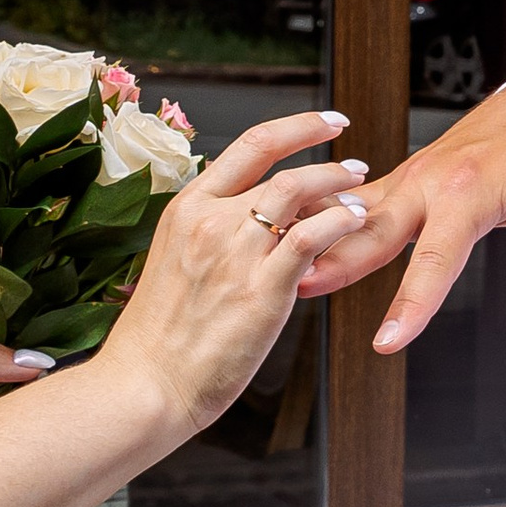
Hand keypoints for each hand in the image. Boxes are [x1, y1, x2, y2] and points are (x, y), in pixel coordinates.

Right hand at [101, 109, 371, 442]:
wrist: (144, 384)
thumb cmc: (160, 337)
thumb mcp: (175, 262)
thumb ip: (210, 234)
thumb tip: (251, 220)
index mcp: (186, 208)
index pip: (249, 145)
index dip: (297, 127)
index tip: (326, 122)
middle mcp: (210, 220)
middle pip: (280, 168)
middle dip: (327, 161)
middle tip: (355, 167)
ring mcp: (235, 252)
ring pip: (297, 192)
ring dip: (337, 187)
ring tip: (360, 196)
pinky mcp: (261, 289)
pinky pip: (311, 238)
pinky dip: (339, 222)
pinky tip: (354, 223)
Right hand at [291, 74, 505, 346]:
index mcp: (469, 186)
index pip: (438, 255)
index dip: (413, 301)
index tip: (389, 341)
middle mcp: (430, 181)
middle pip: (374, 230)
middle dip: (336, 262)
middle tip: (293, 289)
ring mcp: (411, 180)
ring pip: (354, 216)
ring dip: (315, 239)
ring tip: (276, 273)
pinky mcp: (403, 184)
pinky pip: (356, 206)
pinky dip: (321, 221)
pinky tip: (291, 244)